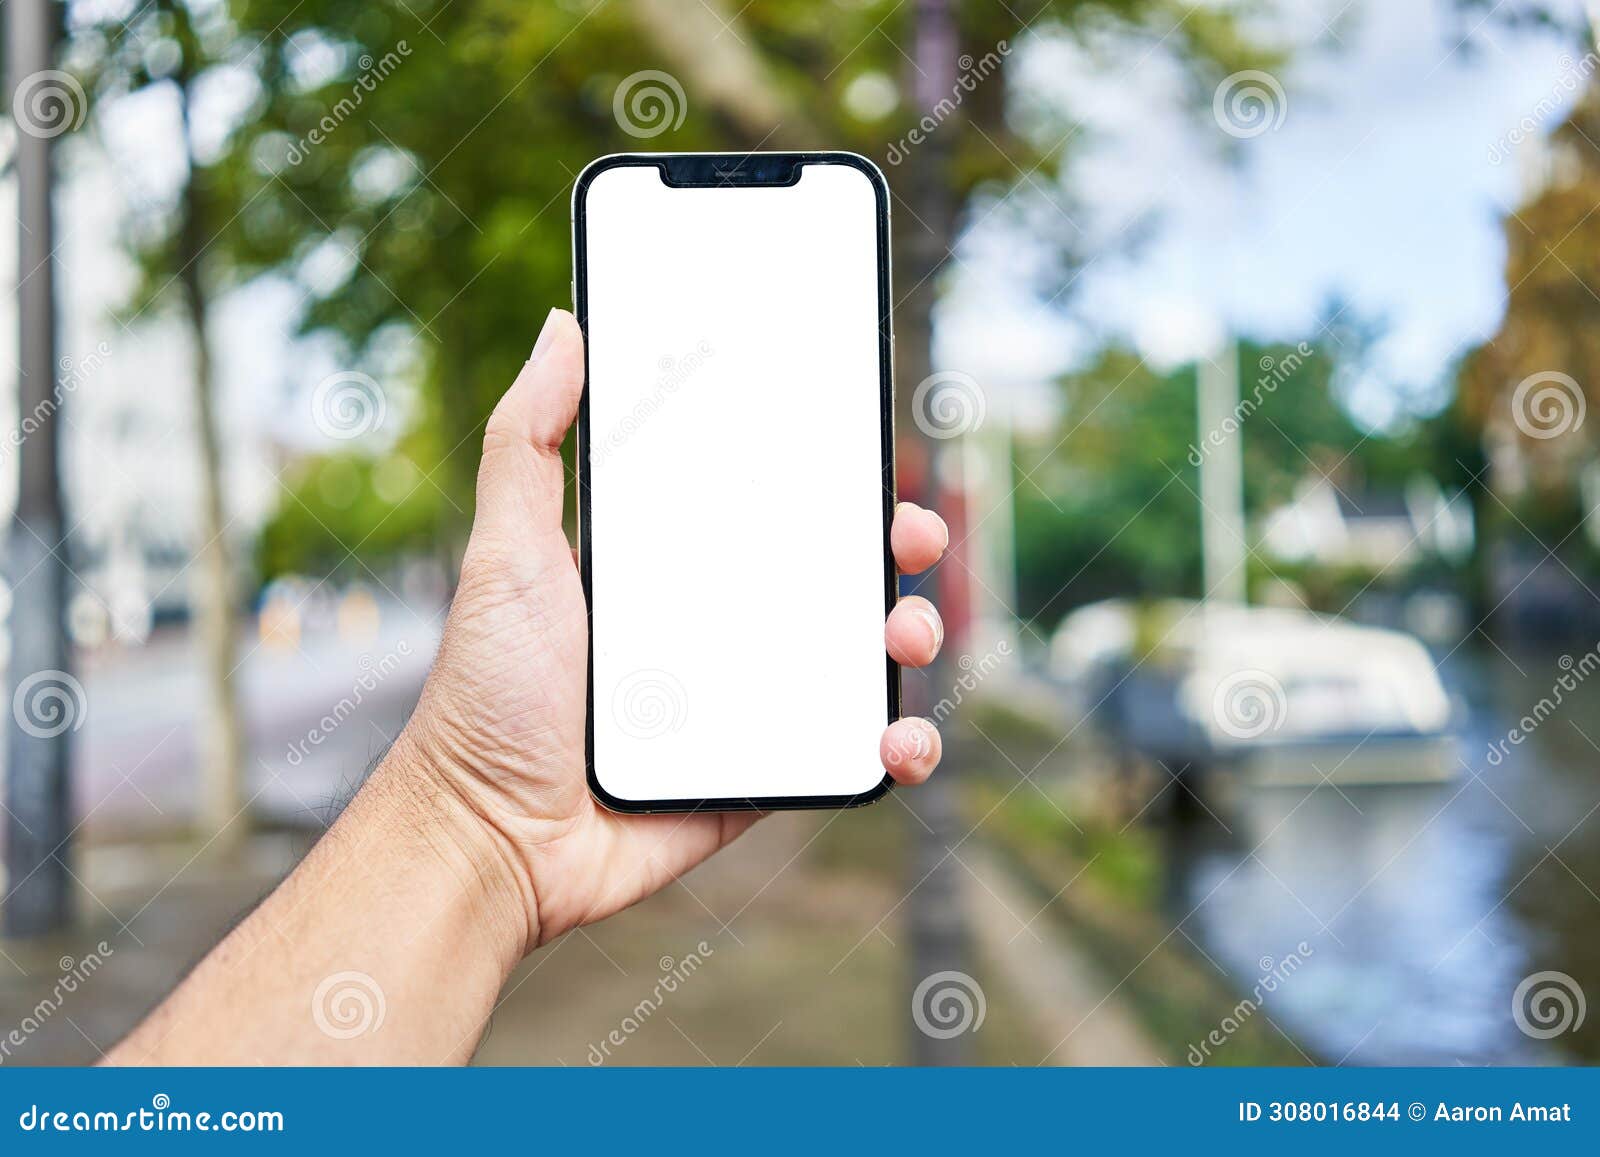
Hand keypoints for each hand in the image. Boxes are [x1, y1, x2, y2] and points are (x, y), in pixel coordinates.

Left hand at [387, 308, 948, 954]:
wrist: (488, 839)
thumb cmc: (486, 694)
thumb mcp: (504, 550)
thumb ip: (527, 440)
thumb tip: (563, 325)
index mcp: (670, 568)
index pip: (766, 504)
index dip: (827, 477)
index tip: (866, 450)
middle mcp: (716, 628)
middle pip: (830, 574)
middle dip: (889, 547)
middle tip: (906, 538)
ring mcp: (745, 703)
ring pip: (854, 660)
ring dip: (906, 636)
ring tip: (904, 635)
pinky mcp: (761, 776)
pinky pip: (846, 752)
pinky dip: (896, 746)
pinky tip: (899, 740)